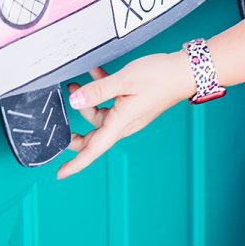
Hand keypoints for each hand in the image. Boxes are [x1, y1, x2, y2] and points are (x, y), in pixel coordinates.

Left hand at [56, 52, 194, 179]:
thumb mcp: (124, 80)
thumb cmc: (159, 77)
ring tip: (79, 81)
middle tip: (60, 115)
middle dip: (76, 127)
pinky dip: (102, 91)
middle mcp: (124, 123)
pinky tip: (97, 74)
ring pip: (101, 114)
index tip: (59, 174)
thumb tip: (74, 101)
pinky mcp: (133, 104)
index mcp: (121, 123)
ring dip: (88, 99)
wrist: (184, 71)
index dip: (76, 163)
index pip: (94, 150)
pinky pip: (111, 102)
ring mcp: (129, 114)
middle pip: (94, 134)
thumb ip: (98, 91)